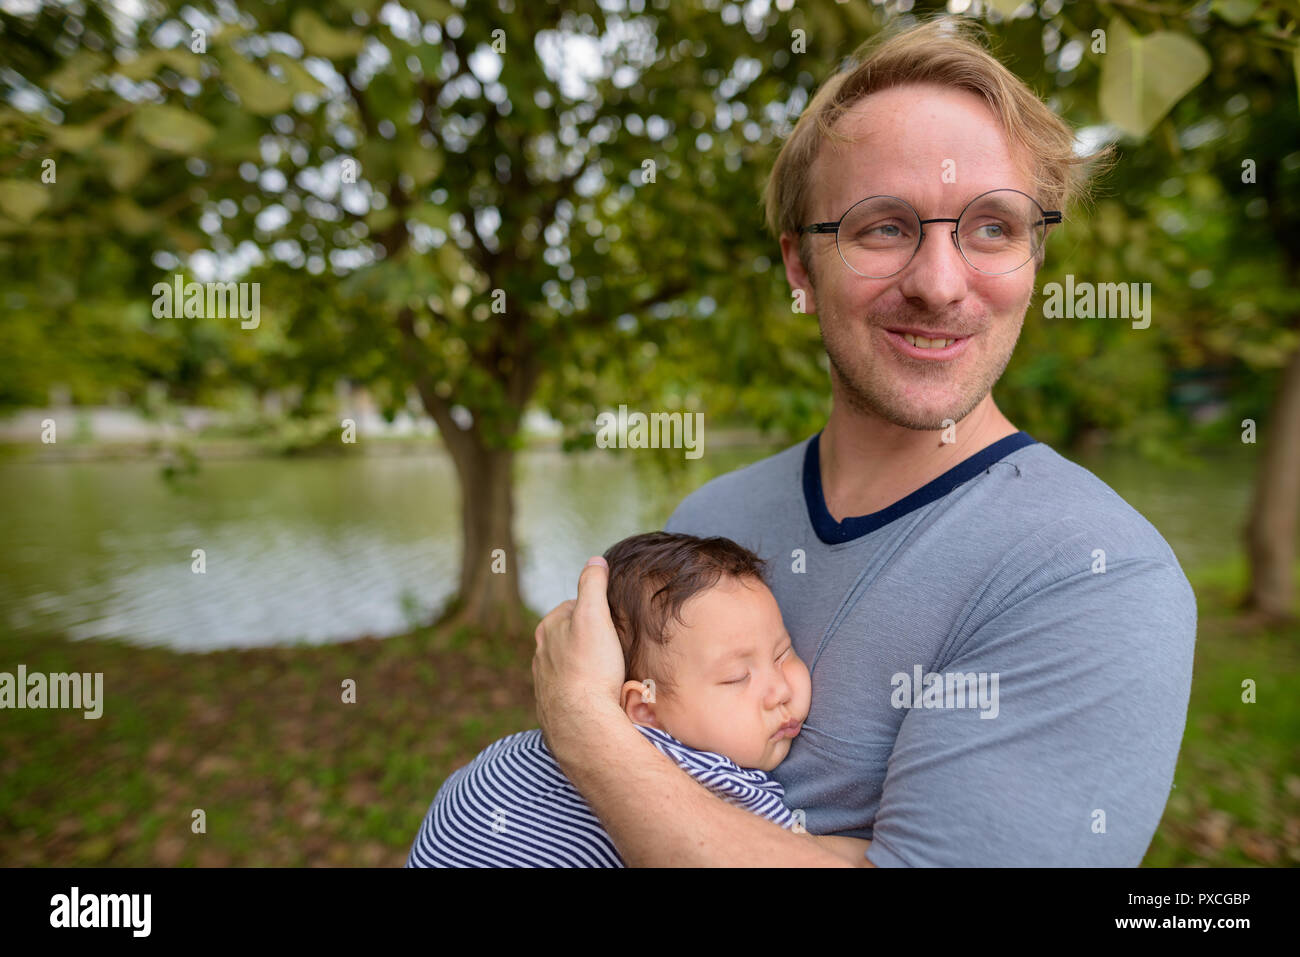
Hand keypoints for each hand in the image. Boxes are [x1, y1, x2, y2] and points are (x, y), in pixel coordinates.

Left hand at [532, 557, 626, 753]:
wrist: (582, 725)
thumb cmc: (590, 667)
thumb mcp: (595, 616)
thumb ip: (593, 584)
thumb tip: (595, 560)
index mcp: (548, 628)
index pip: (575, 607)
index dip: (598, 610)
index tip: (614, 620)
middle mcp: (541, 654)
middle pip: (572, 636)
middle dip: (591, 639)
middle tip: (616, 647)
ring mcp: (546, 682)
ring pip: (571, 664)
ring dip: (588, 665)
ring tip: (610, 672)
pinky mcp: (553, 707)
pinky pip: (572, 690)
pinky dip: (585, 689)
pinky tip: (600, 694)